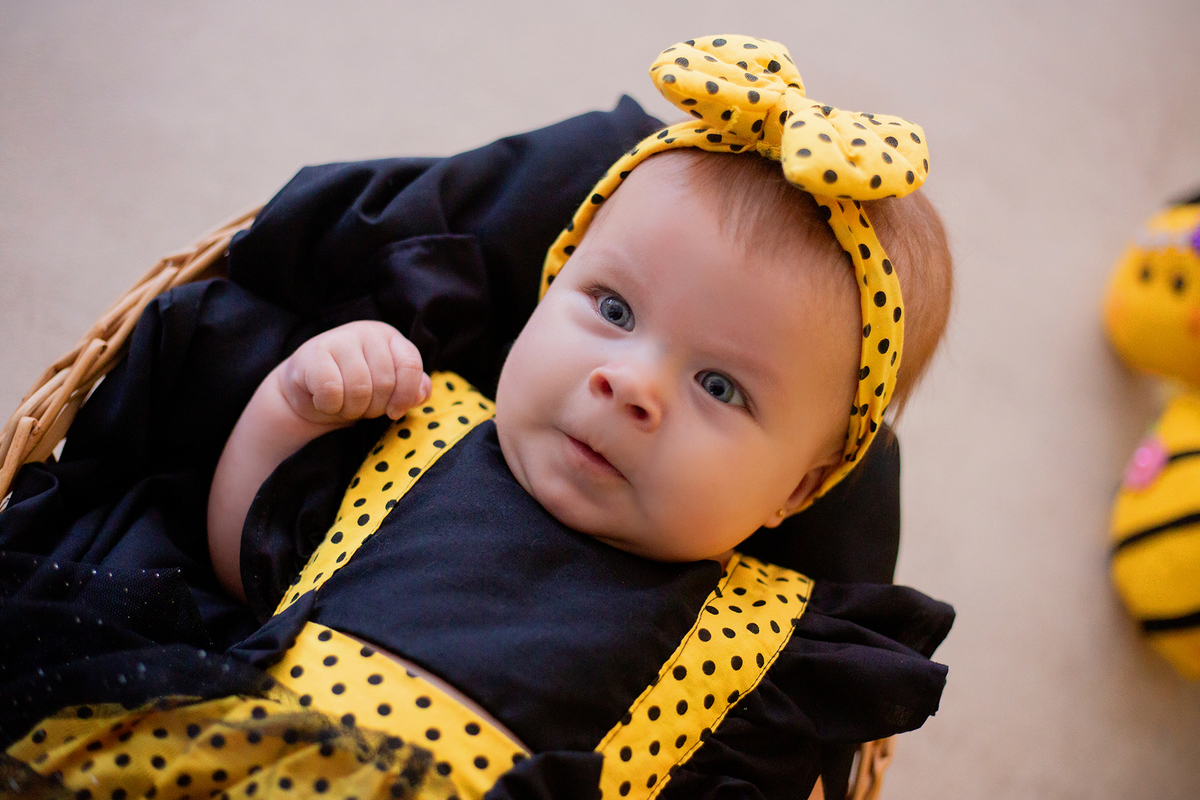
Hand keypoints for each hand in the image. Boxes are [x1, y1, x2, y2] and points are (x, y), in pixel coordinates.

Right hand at [277, 321, 430, 425]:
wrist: (307, 390)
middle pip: (385, 383)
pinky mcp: (313, 354)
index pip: (411, 365)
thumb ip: (411, 389)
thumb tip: (421, 393)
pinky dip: (330, 406)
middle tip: (361, 408)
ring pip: (359, 389)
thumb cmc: (354, 388)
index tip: (394, 412)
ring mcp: (339, 339)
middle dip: (374, 407)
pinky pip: (331, 390)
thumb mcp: (388, 388)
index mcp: (390, 337)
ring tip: (344, 405)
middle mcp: (366, 332)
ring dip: (352, 409)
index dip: (405, 395)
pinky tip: (325, 401)